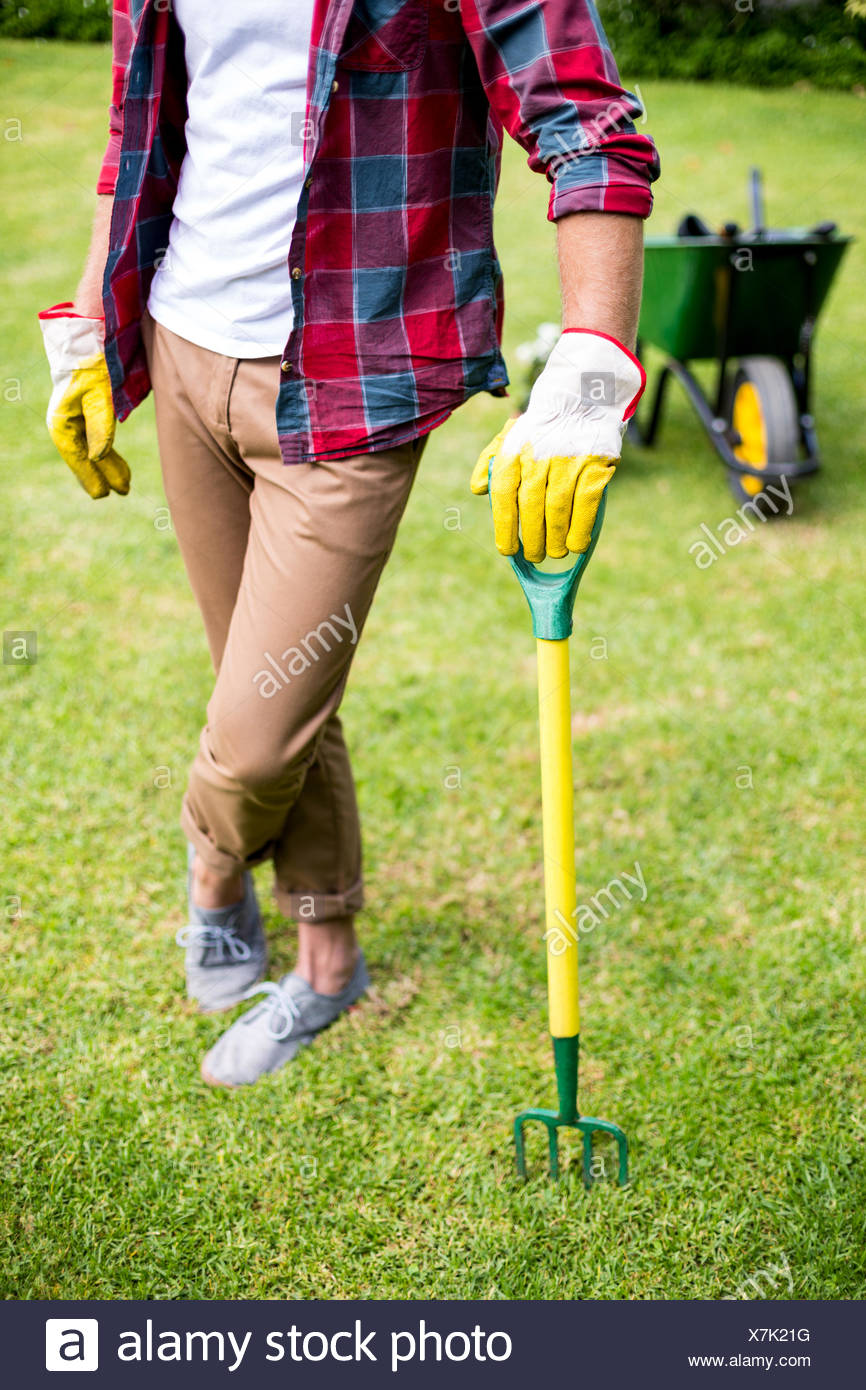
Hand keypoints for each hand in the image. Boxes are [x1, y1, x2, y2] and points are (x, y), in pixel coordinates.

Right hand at [39, 303, 129, 498]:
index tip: (105, 494)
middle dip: (103, 473)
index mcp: (63, 418)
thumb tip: (98, 455)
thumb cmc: (96, 358)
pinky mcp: (86, 404)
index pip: (76, 455)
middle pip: (84, 454)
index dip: (91, 476)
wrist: (94, 327)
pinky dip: (105, 447)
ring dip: (106, 463)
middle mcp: (66, 417)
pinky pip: (94, 433)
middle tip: (122, 491)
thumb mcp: (100, 393)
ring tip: (124, 481)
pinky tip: (113, 458)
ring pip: (90, 445)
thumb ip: (100, 424)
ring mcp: (75, 411)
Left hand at [470, 329, 644, 563]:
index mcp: (514, 451)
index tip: (508, 551)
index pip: (504, 494)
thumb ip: (490, 462)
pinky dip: (581, 529)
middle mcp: (538, 455)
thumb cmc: (542, 426)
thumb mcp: (510, 436)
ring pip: (558, 509)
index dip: (505, 526)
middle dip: (533, 538)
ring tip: (555, 553)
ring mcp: (567, 460)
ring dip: (556, 538)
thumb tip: (478, 491)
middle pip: (531, 507)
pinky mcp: (593, 464)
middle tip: (536, 556)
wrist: (582, 396)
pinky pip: (586, 504)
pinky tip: (577, 545)